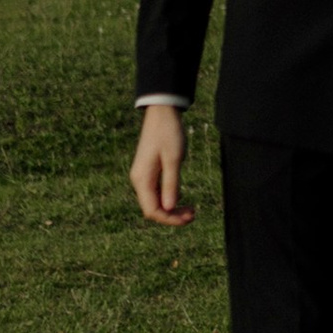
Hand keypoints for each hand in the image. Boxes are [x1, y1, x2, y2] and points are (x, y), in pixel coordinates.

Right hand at [130, 104, 191, 226]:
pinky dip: (169, 197)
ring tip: (191, 209)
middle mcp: (139, 180)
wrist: (162, 113)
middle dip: (172, 215)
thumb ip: (171, 184)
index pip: (152, 210)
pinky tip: (182, 196)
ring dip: (171, 208)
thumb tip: (170, 208)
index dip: (169, 219)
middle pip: (153, 208)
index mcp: (142, 179)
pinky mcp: (149, 171)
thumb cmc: (169, 133)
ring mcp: (143, 176)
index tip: (188, 219)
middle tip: (193, 215)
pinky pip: (156, 192)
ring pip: (155, 201)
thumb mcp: (173, 159)